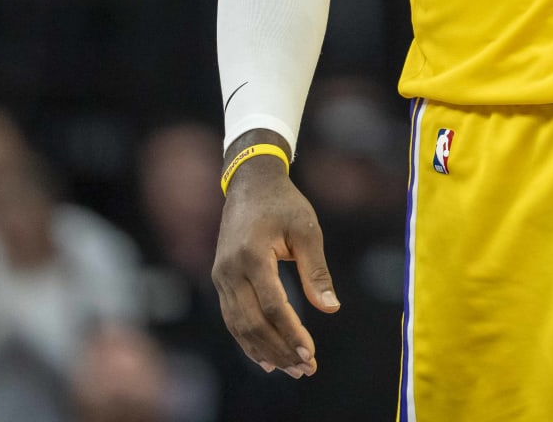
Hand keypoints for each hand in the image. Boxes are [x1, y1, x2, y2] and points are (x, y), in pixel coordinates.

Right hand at [212, 139, 338, 378]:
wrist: (249, 183)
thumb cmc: (284, 204)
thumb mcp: (307, 229)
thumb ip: (316, 270)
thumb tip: (331, 308)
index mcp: (252, 255)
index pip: (273, 306)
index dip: (292, 333)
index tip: (311, 354)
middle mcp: (230, 270)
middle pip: (253, 323)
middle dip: (280, 350)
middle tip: (307, 369)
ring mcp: (221, 276)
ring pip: (239, 325)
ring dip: (265, 351)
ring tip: (291, 369)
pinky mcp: (221, 279)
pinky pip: (232, 317)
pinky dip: (248, 340)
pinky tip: (266, 358)